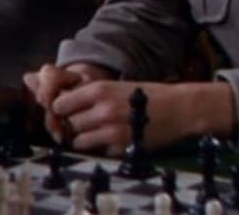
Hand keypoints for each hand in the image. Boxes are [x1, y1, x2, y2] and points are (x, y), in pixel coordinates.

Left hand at [48, 79, 236, 154]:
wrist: (178, 108)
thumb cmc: (145, 95)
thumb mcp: (115, 86)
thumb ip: (90, 94)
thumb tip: (61, 104)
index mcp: (99, 90)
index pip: (60, 104)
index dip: (62, 110)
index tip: (68, 112)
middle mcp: (102, 110)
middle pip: (68, 124)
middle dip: (73, 125)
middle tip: (85, 124)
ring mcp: (112, 131)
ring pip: (78, 141)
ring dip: (84, 139)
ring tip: (97, 133)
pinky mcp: (121, 148)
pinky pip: (98, 152)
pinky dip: (102, 148)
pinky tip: (114, 140)